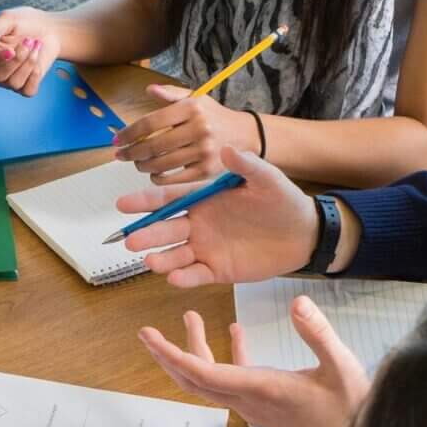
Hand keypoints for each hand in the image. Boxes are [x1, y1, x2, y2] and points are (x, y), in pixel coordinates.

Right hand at [0, 9, 63, 96]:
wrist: (49, 29)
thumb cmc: (25, 22)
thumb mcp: (7, 19)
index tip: (11, 50)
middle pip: (0, 76)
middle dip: (18, 59)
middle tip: (29, 40)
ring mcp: (8, 80)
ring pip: (14, 83)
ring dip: (29, 63)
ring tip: (36, 45)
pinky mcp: (25, 86)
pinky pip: (28, 90)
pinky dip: (36, 75)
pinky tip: (38, 60)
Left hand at [114, 84, 260, 182]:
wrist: (245, 135)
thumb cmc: (214, 116)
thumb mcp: (197, 99)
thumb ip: (172, 94)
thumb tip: (149, 89)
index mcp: (191, 108)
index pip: (151, 122)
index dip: (129, 132)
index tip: (117, 139)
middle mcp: (198, 129)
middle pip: (153, 145)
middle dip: (131, 152)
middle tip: (120, 155)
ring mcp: (203, 151)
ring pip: (161, 163)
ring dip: (142, 165)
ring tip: (137, 163)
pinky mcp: (207, 171)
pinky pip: (174, 178)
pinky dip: (159, 178)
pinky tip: (153, 174)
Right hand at [117, 145, 318, 287]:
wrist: (303, 233)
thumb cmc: (283, 201)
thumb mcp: (267, 178)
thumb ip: (247, 165)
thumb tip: (227, 149)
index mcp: (204, 198)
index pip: (169, 199)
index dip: (145, 201)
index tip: (123, 204)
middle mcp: (198, 223)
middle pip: (165, 228)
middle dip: (147, 234)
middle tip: (130, 239)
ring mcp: (206, 247)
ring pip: (175, 254)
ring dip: (160, 258)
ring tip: (149, 261)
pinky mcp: (217, 270)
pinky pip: (195, 274)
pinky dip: (184, 277)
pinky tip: (174, 277)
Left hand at [139, 299, 369, 426]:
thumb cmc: (353, 410)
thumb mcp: (340, 366)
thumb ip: (317, 333)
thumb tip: (297, 301)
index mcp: (261, 389)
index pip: (203, 373)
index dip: (172, 354)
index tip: (150, 337)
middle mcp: (249, 401)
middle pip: (195, 379)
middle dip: (170, 354)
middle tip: (149, 331)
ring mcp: (255, 406)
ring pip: (212, 380)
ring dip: (197, 351)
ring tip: (193, 318)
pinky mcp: (266, 406)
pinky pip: (235, 381)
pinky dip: (229, 357)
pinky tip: (235, 332)